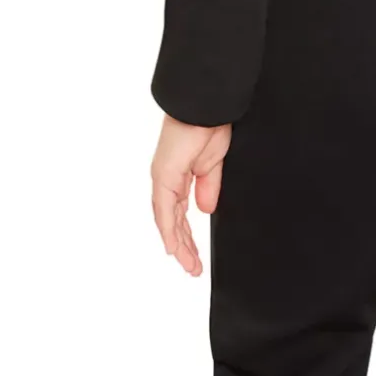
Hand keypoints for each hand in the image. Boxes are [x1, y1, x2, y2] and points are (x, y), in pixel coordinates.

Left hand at [150, 116, 230, 276]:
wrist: (207, 107)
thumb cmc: (211, 126)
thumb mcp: (213, 165)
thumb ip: (208, 188)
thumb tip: (205, 210)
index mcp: (178, 176)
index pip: (179, 213)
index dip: (185, 234)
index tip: (193, 254)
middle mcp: (166, 180)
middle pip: (173, 221)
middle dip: (183, 246)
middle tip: (193, 268)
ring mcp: (163, 178)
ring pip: (167, 220)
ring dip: (178, 245)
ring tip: (189, 266)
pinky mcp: (164, 176)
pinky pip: (165, 210)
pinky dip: (169, 231)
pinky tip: (173, 248)